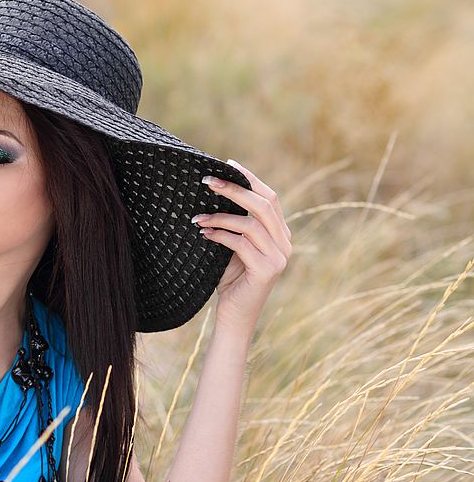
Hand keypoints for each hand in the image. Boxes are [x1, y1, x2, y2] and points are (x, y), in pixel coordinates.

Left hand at [193, 159, 291, 334]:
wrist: (234, 316)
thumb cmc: (229, 280)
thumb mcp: (232, 246)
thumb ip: (234, 224)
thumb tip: (215, 192)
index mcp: (280, 234)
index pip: (269, 197)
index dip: (249, 179)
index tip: (227, 164)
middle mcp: (285, 243)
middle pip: (263, 204)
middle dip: (234, 189)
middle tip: (207, 181)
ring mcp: (279, 257)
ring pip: (250, 223)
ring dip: (220, 217)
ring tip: (197, 218)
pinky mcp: (267, 270)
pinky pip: (241, 244)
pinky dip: (220, 235)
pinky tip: (203, 234)